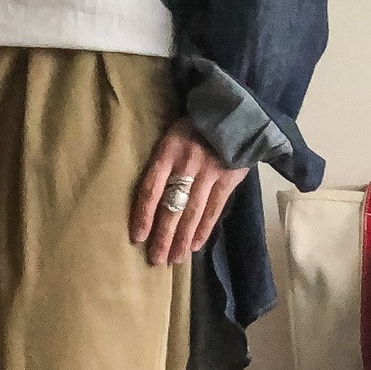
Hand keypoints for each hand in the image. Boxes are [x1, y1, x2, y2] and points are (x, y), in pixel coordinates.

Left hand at [130, 119, 248, 265]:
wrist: (233, 110)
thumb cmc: (194, 126)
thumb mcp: (172, 135)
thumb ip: (163, 163)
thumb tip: (149, 199)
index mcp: (168, 151)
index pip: (150, 189)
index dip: (143, 215)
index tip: (137, 238)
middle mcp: (188, 163)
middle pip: (172, 207)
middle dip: (163, 236)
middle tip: (156, 260)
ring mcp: (209, 172)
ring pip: (192, 213)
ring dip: (182, 239)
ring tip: (174, 259)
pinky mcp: (228, 178)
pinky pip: (213, 209)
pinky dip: (204, 230)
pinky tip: (195, 246)